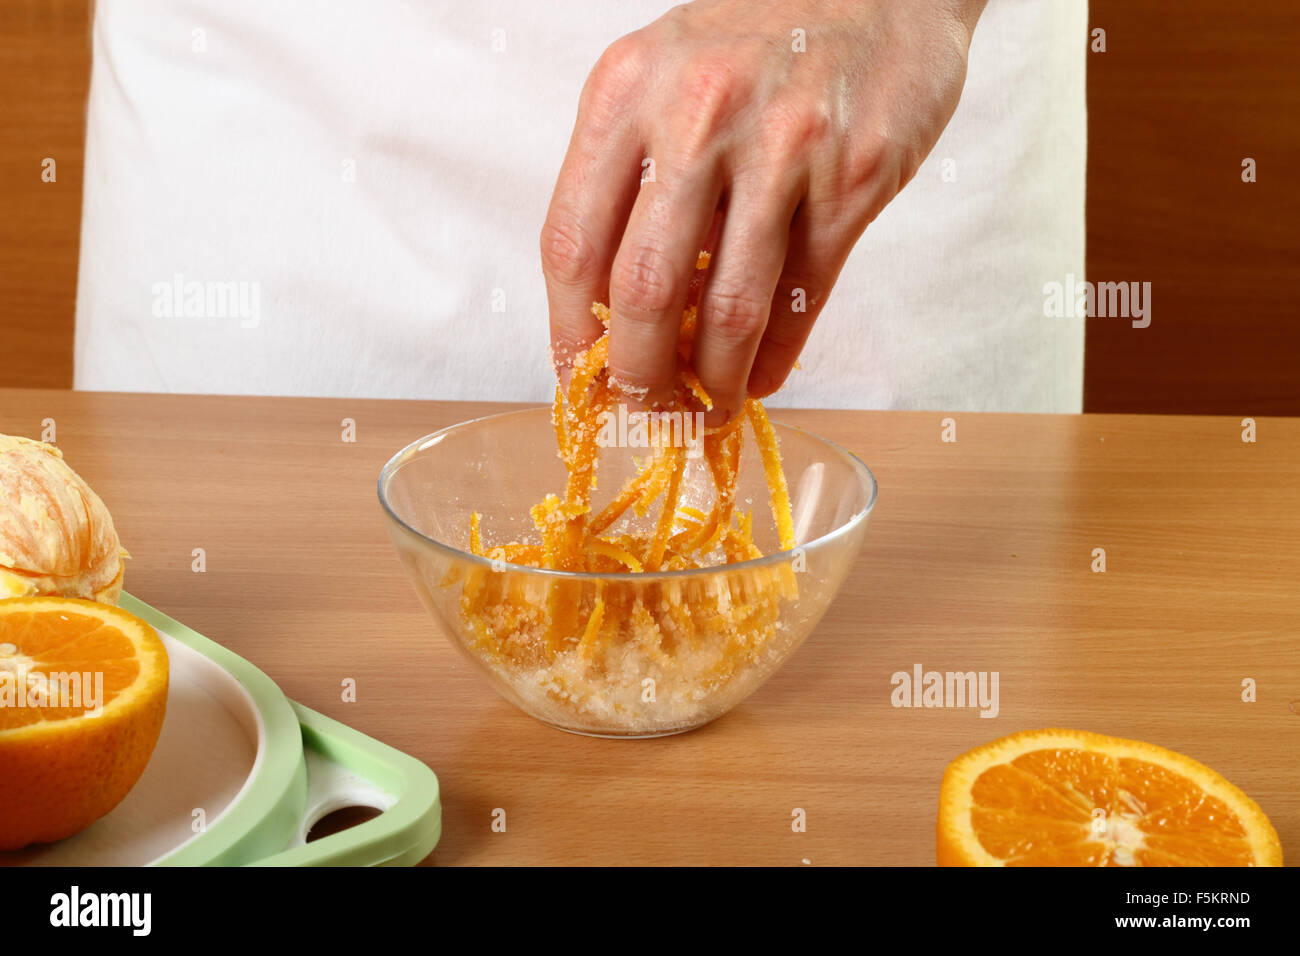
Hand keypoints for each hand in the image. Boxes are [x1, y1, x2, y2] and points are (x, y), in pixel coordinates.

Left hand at [542, 0, 984, 423]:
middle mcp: (697, 115)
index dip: (569, 332)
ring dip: (713, 382)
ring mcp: (781, 148)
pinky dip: (774, 356)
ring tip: (708, 408)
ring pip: (729, 308)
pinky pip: (801, 297)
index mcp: (625, 90)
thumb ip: (632, 178)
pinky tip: (759, 377)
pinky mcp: (851, 180)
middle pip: (644, 291)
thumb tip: (616, 312)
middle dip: (640, 375)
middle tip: (646, 409)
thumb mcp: (665, 76)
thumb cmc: (758, 38)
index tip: (578, 378)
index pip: (571, 243)